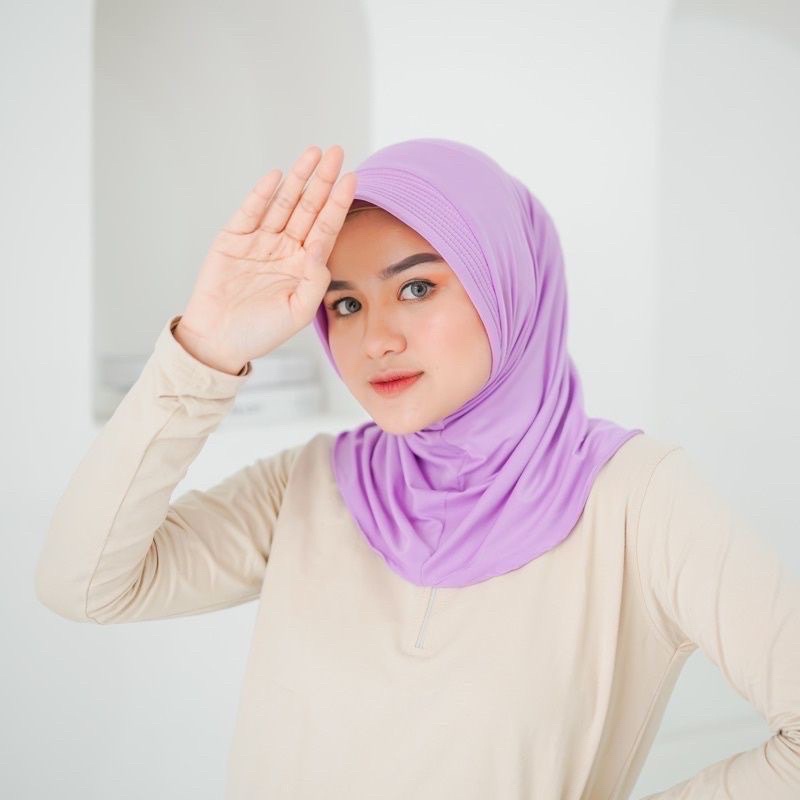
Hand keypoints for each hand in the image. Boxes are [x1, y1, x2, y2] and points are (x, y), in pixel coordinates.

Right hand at [175, 144, 355, 372]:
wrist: (219, 340)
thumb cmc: (261, 331)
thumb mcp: (297, 312)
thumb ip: (315, 281)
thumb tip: (320, 249)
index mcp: (304, 264)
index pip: (326, 228)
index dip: (338, 203)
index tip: (352, 179)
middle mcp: (284, 248)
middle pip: (308, 208)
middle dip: (322, 181)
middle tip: (336, 152)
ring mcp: (259, 241)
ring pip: (282, 204)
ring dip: (297, 179)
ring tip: (312, 154)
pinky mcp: (233, 239)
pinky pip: (250, 212)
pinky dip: (262, 194)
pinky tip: (276, 176)